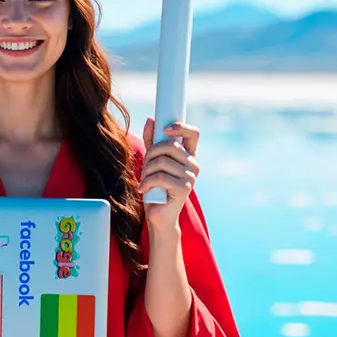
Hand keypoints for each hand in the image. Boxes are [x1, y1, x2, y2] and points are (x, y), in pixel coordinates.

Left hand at [139, 117, 201, 231]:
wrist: (159, 216)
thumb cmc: (156, 188)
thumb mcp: (152, 161)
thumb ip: (152, 141)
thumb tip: (151, 120)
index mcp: (189, 156)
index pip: (193, 134)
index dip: (180, 127)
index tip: (164, 129)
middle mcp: (193, 165)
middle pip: (170, 145)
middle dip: (151, 153)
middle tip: (144, 166)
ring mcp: (191, 177)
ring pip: (162, 161)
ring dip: (146, 171)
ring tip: (144, 180)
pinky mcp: (184, 189)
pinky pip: (160, 176)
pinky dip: (146, 182)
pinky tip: (143, 189)